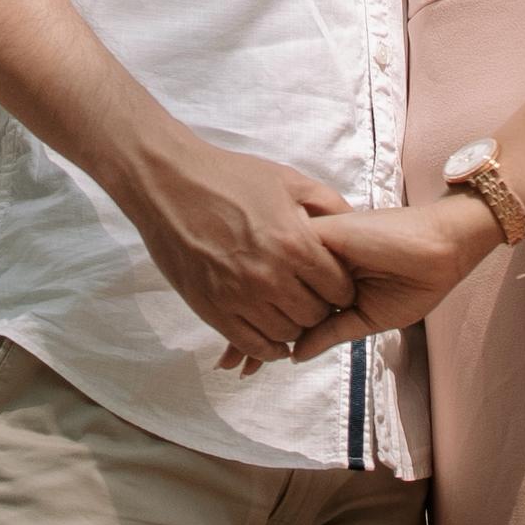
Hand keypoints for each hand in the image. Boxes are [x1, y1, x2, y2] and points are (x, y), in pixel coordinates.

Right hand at [120, 140, 356, 364]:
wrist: (170, 184)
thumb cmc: (231, 177)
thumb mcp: (287, 180)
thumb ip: (327, 203)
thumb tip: (354, 224)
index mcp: (294, 243)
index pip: (339, 289)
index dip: (342, 288)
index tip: (334, 284)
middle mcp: (271, 276)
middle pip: (315, 315)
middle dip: (320, 308)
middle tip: (312, 297)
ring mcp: (240, 297)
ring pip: (286, 334)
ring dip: (294, 326)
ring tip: (290, 311)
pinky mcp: (214, 310)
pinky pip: (252, 345)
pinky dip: (268, 347)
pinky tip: (272, 335)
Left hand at [219, 198, 502, 370]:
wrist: (439, 250)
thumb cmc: (413, 281)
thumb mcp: (366, 317)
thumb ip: (331, 331)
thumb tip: (294, 354)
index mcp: (324, 277)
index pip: (286, 306)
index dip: (263, 334)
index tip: (241, 365)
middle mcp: (312, 262)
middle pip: (270, 295)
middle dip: (246, 332)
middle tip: (229, 366)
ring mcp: (312, 247)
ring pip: (269, 281)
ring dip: (250, 320)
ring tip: (234, 359)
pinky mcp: (317, 236)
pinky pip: (284, 263)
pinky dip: (267, 299)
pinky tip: (252, 328)